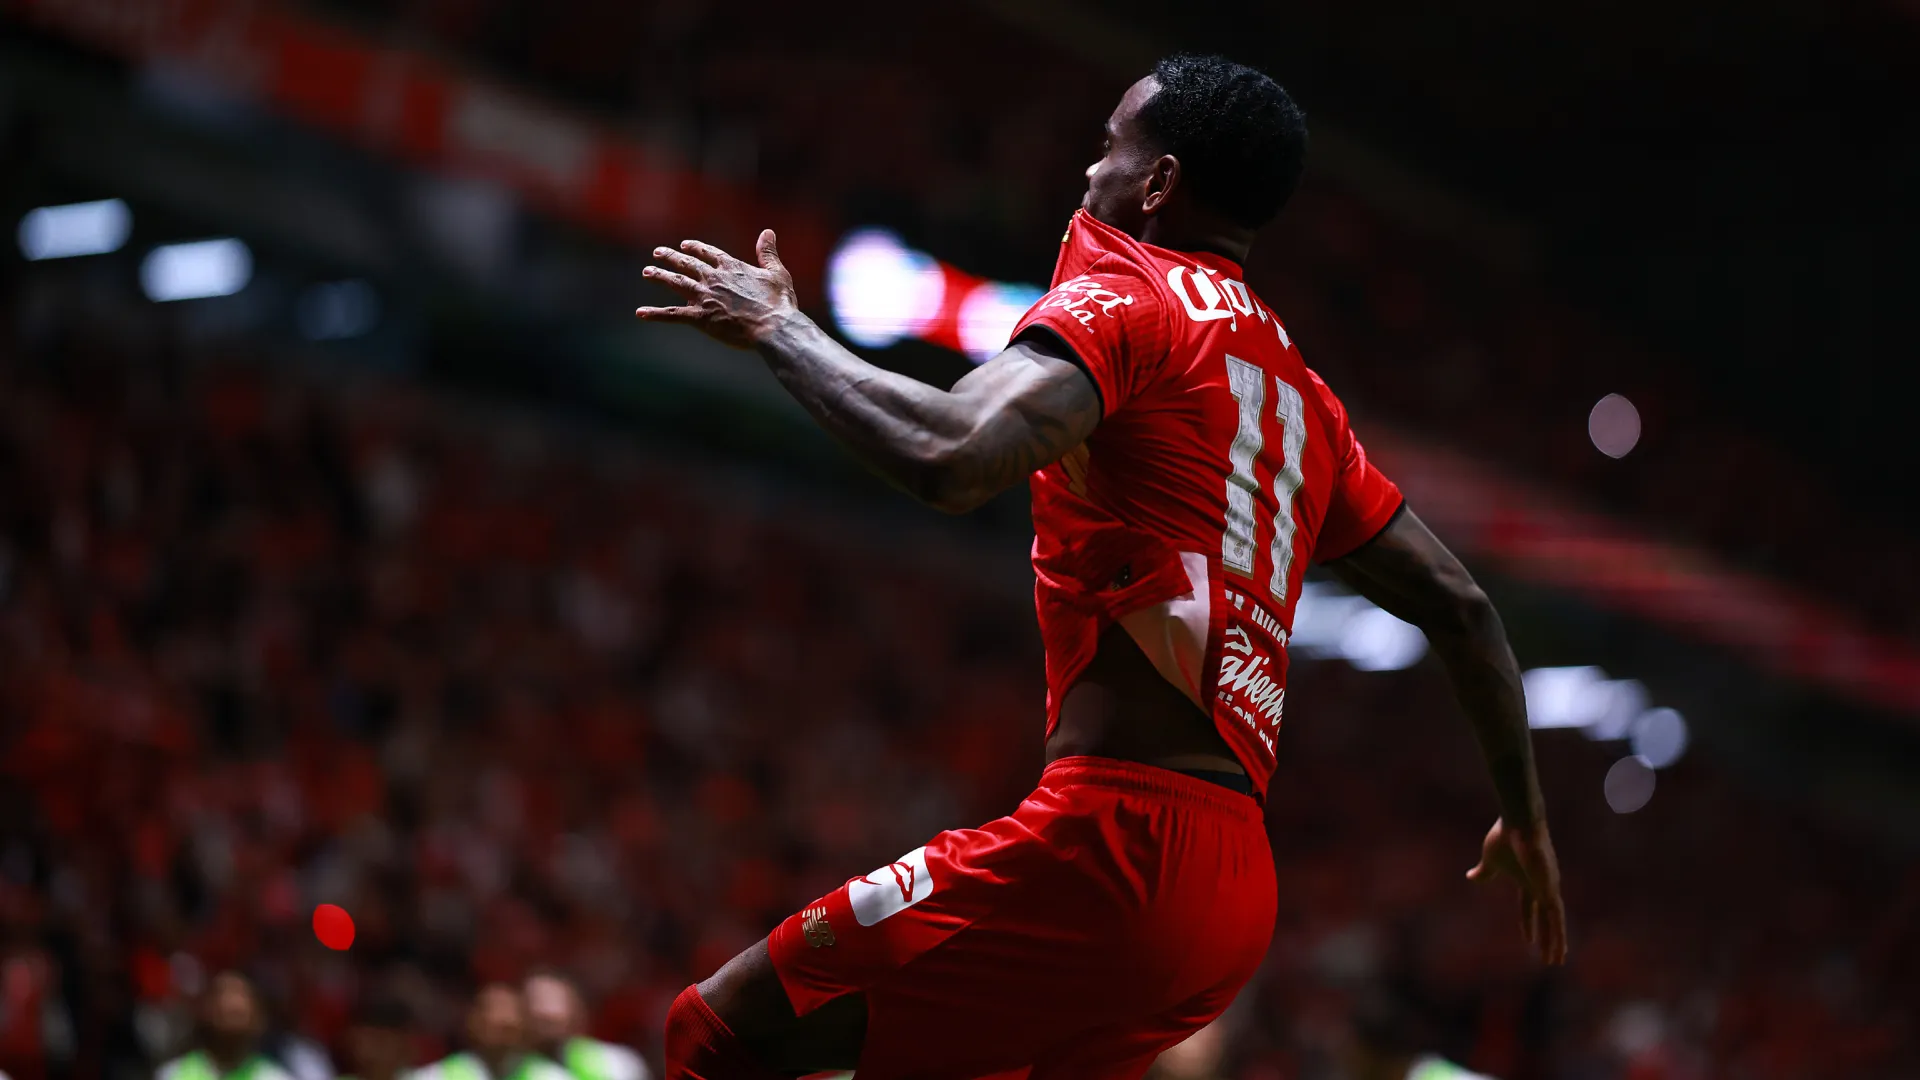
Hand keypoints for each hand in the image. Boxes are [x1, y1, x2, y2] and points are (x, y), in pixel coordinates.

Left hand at [635, 229, 798, 348]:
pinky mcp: (700, 317)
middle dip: (671, 257)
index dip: (696, 248)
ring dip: (660, 276)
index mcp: (732, 267)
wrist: (772, 327)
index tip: (684, 245)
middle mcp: (714, 278)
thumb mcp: (777, 273)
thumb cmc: (779, 303)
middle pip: (687, 264)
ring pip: (676, 282)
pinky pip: (672, 315)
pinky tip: (640, 313)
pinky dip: (656, 314)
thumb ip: (767, 253)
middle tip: (657, 253)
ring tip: (647, 272)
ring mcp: (704, 297)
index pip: (708, 253)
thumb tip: (767, 232)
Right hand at [1467, 817, 1567, 964]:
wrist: (1518, 824)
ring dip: (1555, 943)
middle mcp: (1541, 887)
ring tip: (1556, 962)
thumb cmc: (1504, 838)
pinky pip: (1556, 917)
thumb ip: (1484, 872)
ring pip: (1554, 922)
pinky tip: (1559, 948)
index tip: (1529, 940)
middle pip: (1546, 918)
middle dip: (1547, 938)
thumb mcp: (1490, 860)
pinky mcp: (1550, 889)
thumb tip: (1470, 877)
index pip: (1528, 907)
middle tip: (1550, 958)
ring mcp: (1548, 888)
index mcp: (1527, 881)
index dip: (1528, 923)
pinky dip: (1557, 934)